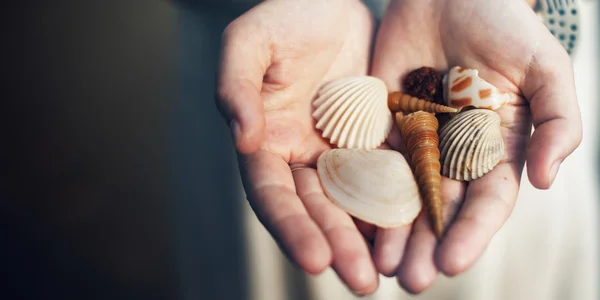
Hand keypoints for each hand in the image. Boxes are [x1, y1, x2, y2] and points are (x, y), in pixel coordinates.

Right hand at [216, 0, 379, 294]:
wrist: (332, 1)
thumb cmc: (286, 15)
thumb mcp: (250, 42)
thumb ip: (236, 87)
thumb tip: (242, 140)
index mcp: (266, 142)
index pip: (272, 195)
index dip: (291, 228)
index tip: (315, 258)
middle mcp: (301, 156)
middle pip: (317, 210)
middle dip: (337, 245)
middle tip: (361, 281)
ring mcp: (339, 152)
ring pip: (354, 202)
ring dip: (370, 238)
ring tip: (391, 272)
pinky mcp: (375, 140)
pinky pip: (387, 176)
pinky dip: (399, 204)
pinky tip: (416, 230)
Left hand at [369, 0, 580, 292]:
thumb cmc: (504, 24)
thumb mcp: (546, 67)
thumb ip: (557, 121)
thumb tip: (546, 181)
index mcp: (496, 147)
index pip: (487, 202)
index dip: (472, 233)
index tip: (452, 263)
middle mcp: (456, 152)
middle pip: (442, 208)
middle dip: (428, 246)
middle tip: (410, 281)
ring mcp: (418, 140)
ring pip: (404, 194)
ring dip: (394, 232)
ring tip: (381, 265)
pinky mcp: (383, 124)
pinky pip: (371, 161)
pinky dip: (364, 191)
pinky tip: (353, 219)